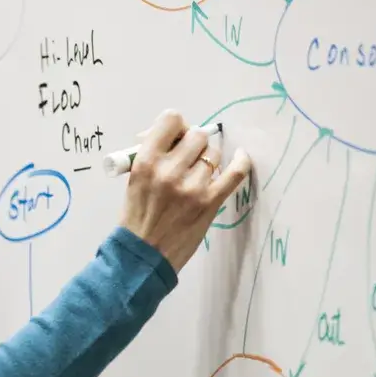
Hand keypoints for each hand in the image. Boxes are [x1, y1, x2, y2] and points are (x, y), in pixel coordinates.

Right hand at [120, 109, 251, 271]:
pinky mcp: (209, 202)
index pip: (171, 120)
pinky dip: (241, 161)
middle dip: (193, 143)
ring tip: (198, 173)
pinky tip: (241, 155)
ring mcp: (192, 186)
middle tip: (188, 157)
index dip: (177, 125)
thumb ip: (151, 155)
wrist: (143, 256)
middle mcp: (169, 171)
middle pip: (196, 135)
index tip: (177, 136)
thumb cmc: (137, 218)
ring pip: (213, 153)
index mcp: (146, 162)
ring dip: (208, 159)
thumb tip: (173, 134)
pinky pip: (235, 172)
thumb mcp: (134, 181)